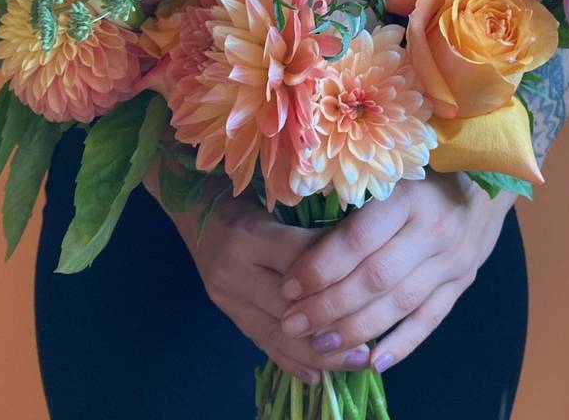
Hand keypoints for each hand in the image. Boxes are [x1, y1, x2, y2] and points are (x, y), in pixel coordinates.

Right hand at [143, 175, 372, 383]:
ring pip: (277, 334)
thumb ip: (310, 223)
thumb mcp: (277, 196)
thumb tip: (363, 247)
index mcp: (249, 235)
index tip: (376, 284)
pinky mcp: (227, 312)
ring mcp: (227, 296)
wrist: (193, 207)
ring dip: (319, 353)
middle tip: (375, 341)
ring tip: (357, 362)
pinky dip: (292, 361)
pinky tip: (319, 375)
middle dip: (334, 326)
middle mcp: (234, 270)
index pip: (303, 260)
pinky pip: (261, 343)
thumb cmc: (245, 194)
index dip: (340, 273)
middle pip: (290, 308)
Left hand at [279, 172, 514, 373]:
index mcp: (407, 197)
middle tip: (293, 324)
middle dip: (330, 306)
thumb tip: (294, 230)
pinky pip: (431, 319)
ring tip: (320, 345)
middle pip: (377, 277)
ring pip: (401, 303)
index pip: (358, 239)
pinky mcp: (462, 284)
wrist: (485, 183)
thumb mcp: (387, 175)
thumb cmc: (419, 174)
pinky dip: (403, 343)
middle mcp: (433, 230)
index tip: (288, 286)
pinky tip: (373, 362)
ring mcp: (452, 261)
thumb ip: (351, 200)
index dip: (321, 266)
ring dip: (358, 329)